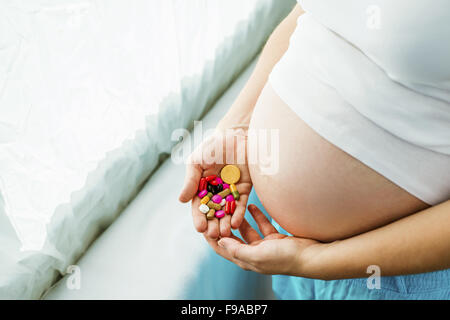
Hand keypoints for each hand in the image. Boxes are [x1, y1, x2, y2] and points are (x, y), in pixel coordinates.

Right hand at [179, 128, 252, 238]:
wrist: (235, 134)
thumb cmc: (212, 146)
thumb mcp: (197, 162)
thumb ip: (190, 180)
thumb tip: (181, 200)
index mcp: (202, 187)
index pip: (200, 206)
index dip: (199, 218)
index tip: (200, 228)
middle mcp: (216, 192)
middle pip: (214, 213)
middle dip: (213, 224)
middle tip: (214, 235)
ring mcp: (231, 192)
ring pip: (228, 212)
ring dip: (226, 223)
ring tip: (226, 232)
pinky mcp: (245, 189)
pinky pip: (241, 204)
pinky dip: (239, 213)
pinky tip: (237, 223)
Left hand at [204, 204, 323, 276]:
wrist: (311, 256)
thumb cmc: (284, 258)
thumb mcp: (257, 255)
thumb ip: (237, 249)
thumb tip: (220, 241)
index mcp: (246, 260)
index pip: (223, 248)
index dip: (212, 238)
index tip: (203, 224)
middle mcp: (253, 253)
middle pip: (234, 238)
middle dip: (225, 225)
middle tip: (216, 210)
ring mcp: (264, 245)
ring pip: (248, 230)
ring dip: (240, 219)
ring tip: (232, 206)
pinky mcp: (275, 238)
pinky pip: (262, 225)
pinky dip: (256, 216)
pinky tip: (252, 205)